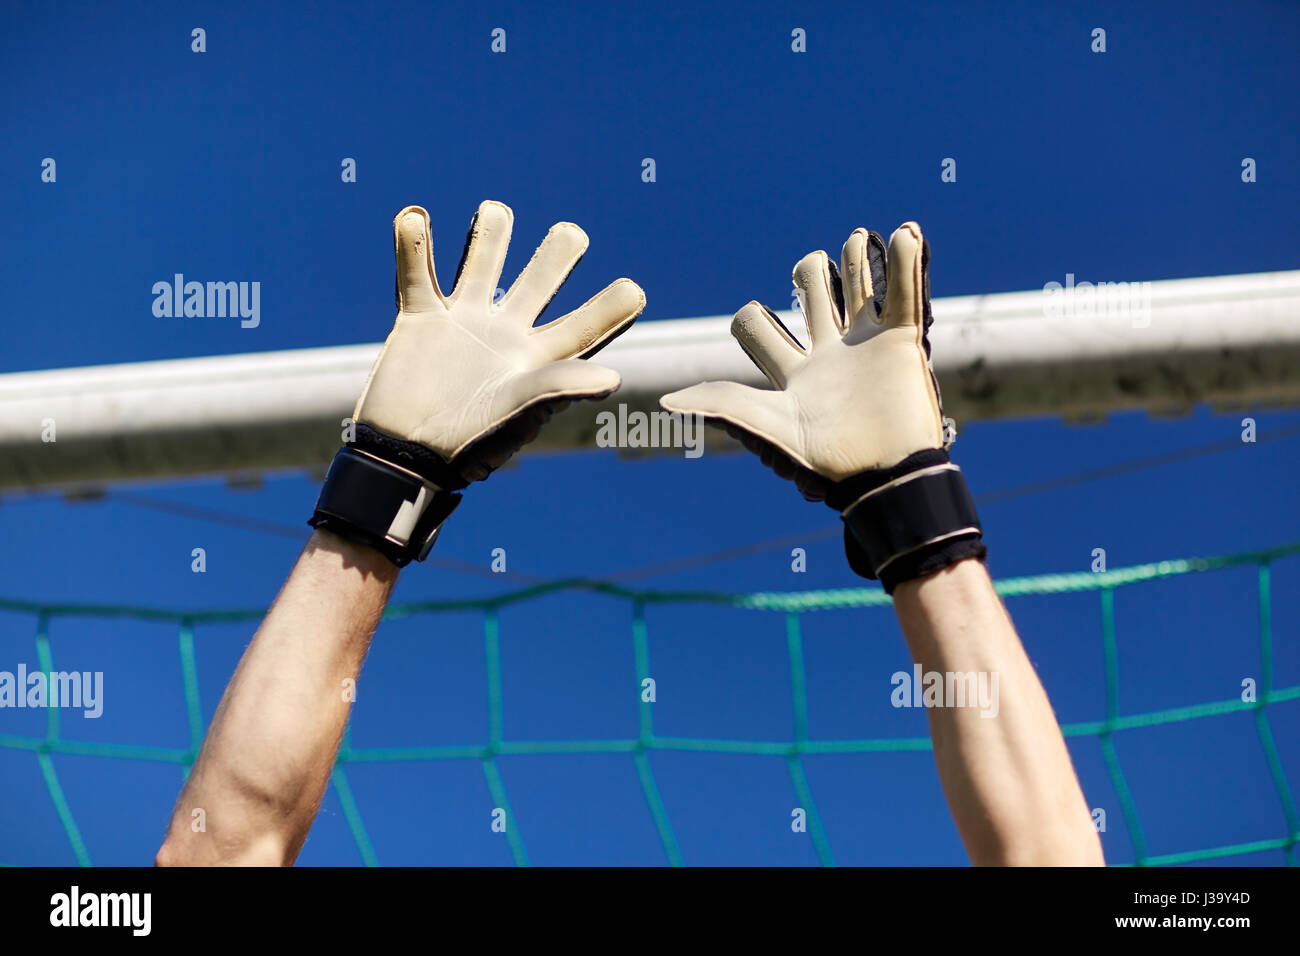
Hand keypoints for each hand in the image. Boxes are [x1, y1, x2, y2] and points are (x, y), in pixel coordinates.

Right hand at [356, 200, 645, 484]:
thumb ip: (561, 386)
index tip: (634, 290)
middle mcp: (505, 335)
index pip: (585, 326)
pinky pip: (417, 273)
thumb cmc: (469, 443)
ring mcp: (463, 324)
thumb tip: (614, 379)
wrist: (406, 455)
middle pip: (541, 281)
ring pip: (482, 263)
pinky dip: (411, 245)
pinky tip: (414, 216)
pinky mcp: (420, 320)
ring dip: (490, 234)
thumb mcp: (520, 413)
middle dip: (557, 254)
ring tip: (496, 211)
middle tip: (573, 234)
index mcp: (538, 359)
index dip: (611, 308)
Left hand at [661, 222, 944, 501]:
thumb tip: (665, 401)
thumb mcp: (766, 427)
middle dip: (812, 272)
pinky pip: (905, 294)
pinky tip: (904, 231)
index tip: (750, 315)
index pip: (760, 328)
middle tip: (813, 263)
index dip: (750, 318)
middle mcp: (827, 354)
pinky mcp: (901, 343)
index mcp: (791, 372)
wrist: (882, 474)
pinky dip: (907, 261)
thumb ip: (721, 404)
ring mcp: (865, 346)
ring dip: (856, 259)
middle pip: (815, 296)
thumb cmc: (823, 459)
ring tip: (856, 236)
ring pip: (860, 287)